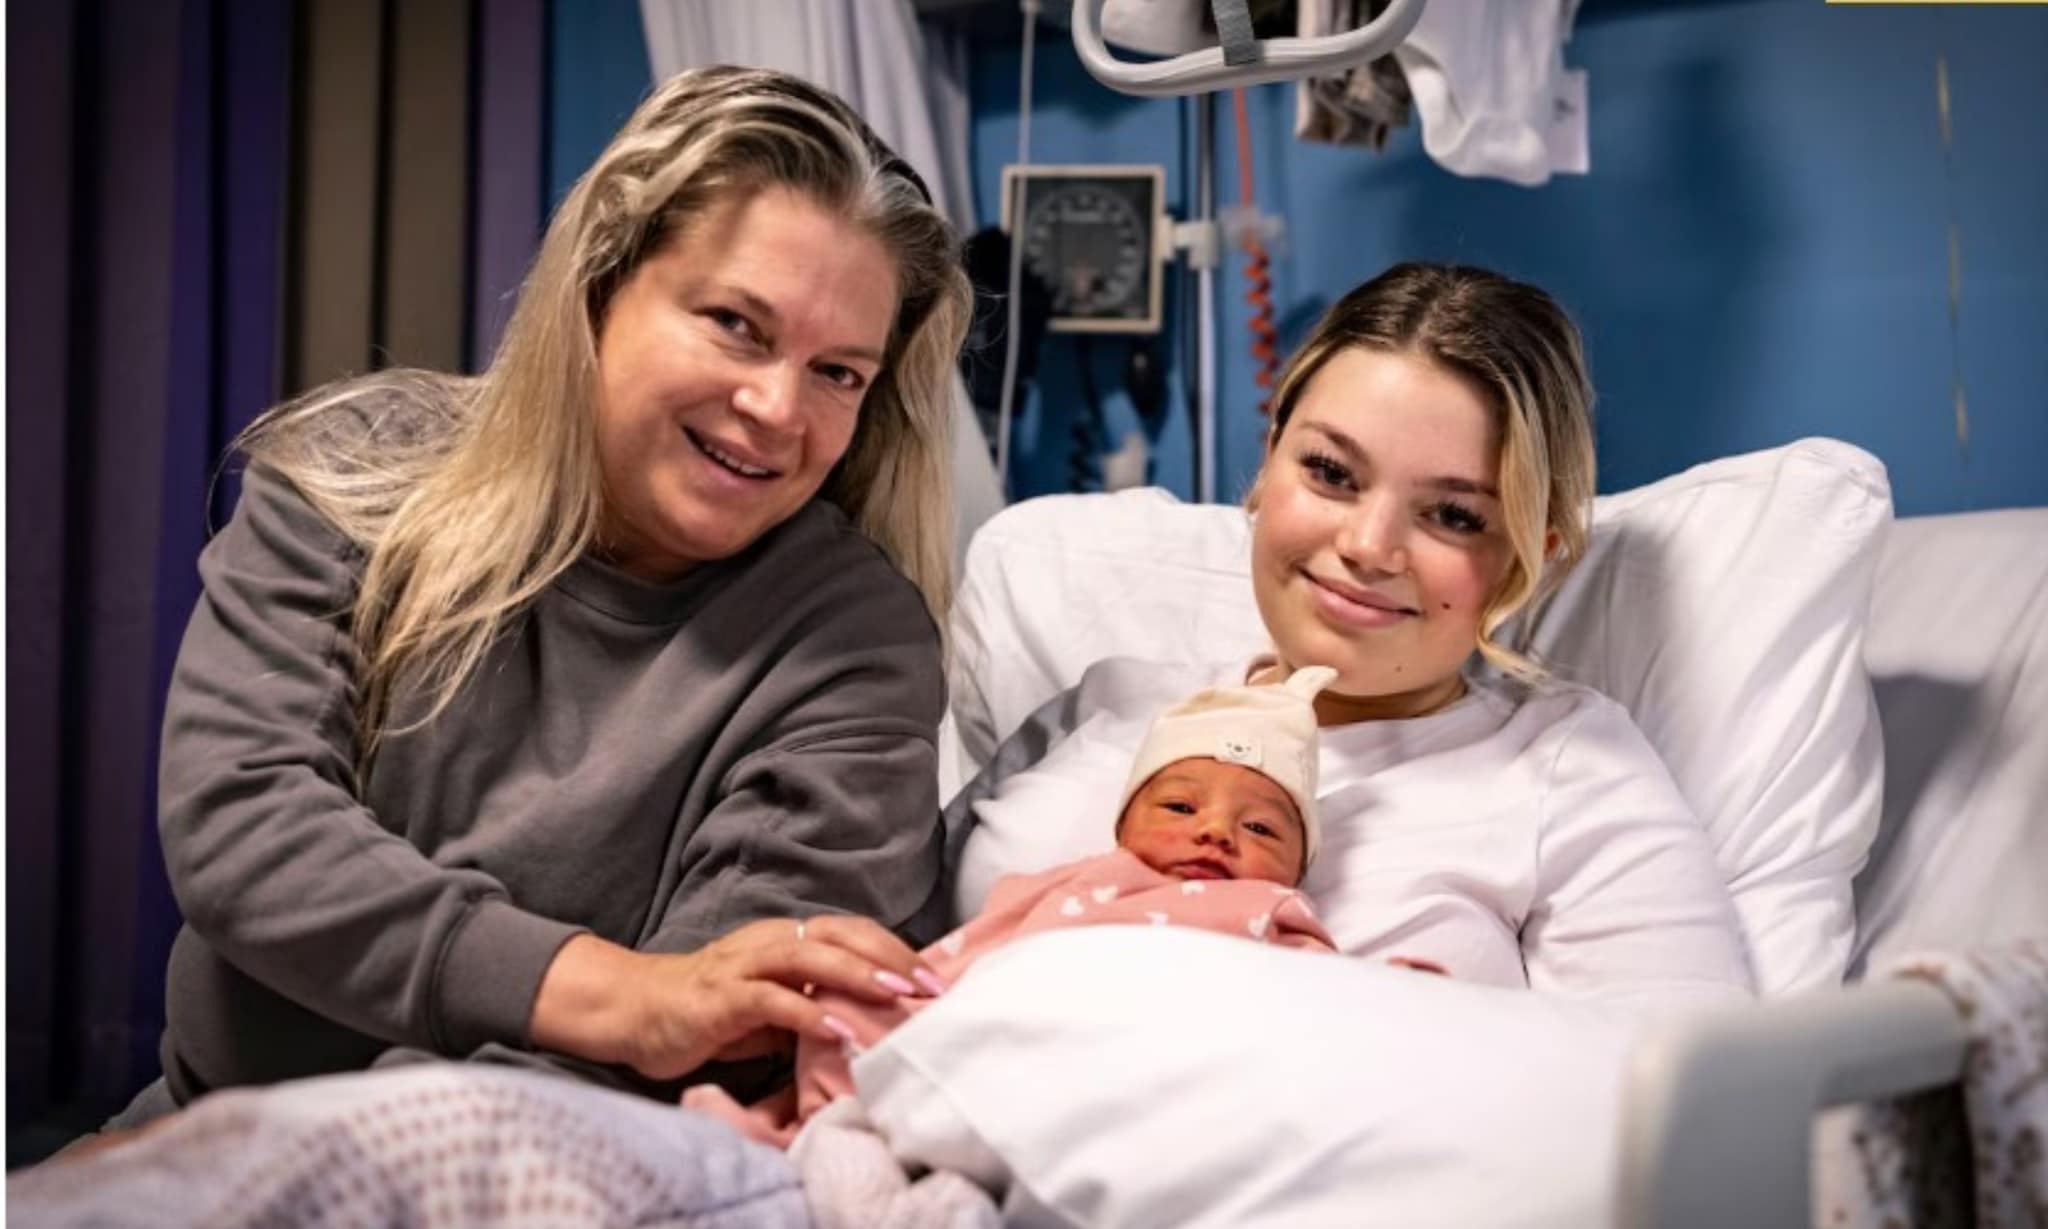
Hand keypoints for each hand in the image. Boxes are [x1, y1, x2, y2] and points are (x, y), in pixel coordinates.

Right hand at [530, 917, 944, 1081]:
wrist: (635, 1011)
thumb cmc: (711, 1011)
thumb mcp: (774, 1008)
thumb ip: (815, 1005)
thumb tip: (872, 1021)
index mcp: (787, 938)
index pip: (852, 932)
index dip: (895, 948)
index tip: (936, 977)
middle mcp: (770, 941)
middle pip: (841, 934)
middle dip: (890, 956)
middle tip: (931, 985)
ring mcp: (744, 966)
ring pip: (810, 957)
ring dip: (858, 974)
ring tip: (897, 995)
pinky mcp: (720, 998)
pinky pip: (771, 1000)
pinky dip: (808, 1013)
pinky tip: (839, 1030)